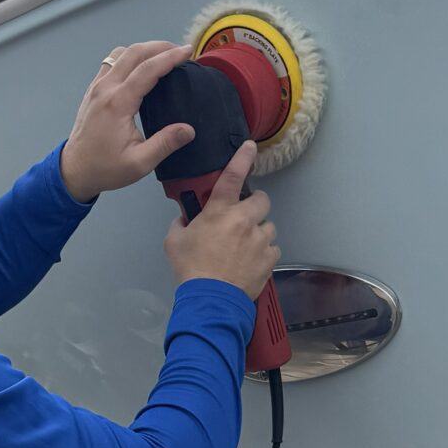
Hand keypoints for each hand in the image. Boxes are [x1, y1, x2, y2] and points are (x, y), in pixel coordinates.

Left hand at [59, 41, 197, 201]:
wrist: (74, 170)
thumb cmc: (105, 168)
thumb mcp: (139, 163)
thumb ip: (165, 144)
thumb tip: (189, 130)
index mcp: (118, 103)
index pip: (148, 70)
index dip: (170, 57)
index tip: (187, 51)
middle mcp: (105, 88)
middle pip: (134, 53)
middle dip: (159, 46)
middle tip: (179, 50)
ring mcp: (97, 87)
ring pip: (120, 54)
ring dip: (143, 49)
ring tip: (163, 55)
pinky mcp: (93, 90)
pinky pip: (112, 62)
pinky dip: (129, 57)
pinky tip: (141, 66)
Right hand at [165, 144, 278, 299]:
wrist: (211, 299)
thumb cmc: (191, 270)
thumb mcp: (174, 242)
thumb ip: (181, 224)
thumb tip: (185, 220)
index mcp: (220, 211)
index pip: (233, 176)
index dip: (242, 158)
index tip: (249, 148)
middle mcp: (244, 221)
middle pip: (262, 200)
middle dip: (255, 205)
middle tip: (244, 216)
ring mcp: (259, 240)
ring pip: (269, 226)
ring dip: (259, 232)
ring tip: (246, 246)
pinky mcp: (269, 259)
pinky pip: (273, 249)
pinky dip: (264, 253)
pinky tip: (251, 261)